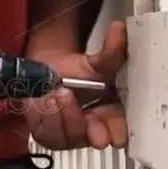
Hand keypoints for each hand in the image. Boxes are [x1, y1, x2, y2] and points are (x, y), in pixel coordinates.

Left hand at [27, 21, 127, 149]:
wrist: (49, 73)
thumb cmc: (77, 72)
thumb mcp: (98, 63)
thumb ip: (112, 51)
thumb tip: (120, 30)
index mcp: (112, 116)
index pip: (120, 132)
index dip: (118, 134)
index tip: (115, 134)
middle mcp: (94, 130)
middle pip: (96, 139)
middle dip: (92, 131)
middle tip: (88, 118)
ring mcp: (71, 135)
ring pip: (70, 137)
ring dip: (65, 115)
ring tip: (60, 94)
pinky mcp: (49, 135)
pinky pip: (48, 133)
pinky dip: (48, 116)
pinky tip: (47, 100)